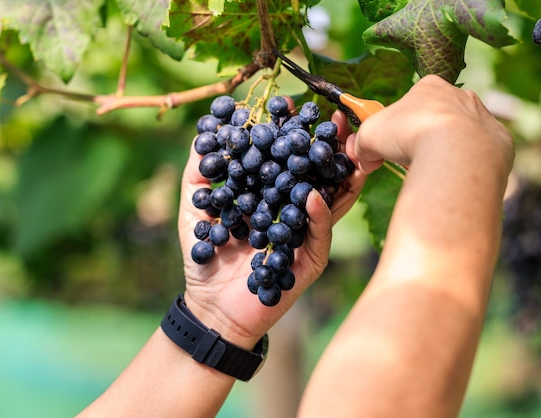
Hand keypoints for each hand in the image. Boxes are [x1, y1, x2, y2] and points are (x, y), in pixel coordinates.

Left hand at [177, 118, 364, 347]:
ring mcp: (306, 235)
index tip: (292, 105)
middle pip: (316, 173)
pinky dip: (318, 215)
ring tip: (345, 145)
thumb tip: (202, 135)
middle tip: (335, 117)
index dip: (290, 134)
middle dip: (327, 145)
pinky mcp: (311, 260)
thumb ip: (198, 176)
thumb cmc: (205, 259)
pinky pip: (318, 234)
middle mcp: (293, 211)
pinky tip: (313, 194)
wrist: (211, 307)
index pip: (286, 159)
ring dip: (339, 173)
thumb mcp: (195, 211)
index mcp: (271, 196)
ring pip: (331, 200)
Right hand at [348, 75, 513, 174]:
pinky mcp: (499, 141)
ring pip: (459, 137)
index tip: (388, 146)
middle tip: (409, 161)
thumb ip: (363, 145)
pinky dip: (467, 166)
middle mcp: (460, 95)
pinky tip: (456, 176)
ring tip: (432, 171)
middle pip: (435, 119)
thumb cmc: (408, 134)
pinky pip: (480, 154)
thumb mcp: (369, 136)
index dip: (395, 126)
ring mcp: (483, 117)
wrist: (456, 151)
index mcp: (429, 86)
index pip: (409, 103)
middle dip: (421, 140)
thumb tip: (365, 160)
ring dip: (445, 153)